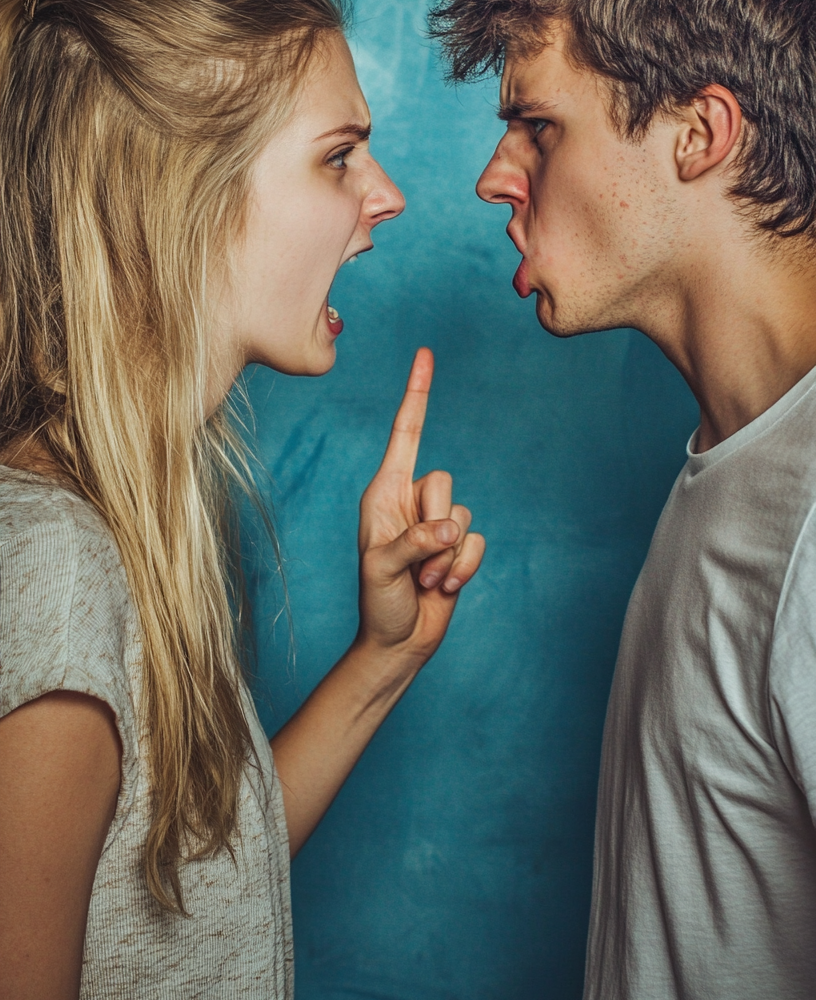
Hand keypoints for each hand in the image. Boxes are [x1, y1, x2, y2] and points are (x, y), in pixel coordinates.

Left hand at [357, 348, 484, 667]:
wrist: (397, 644)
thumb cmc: (377, 604)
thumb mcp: (382, 570)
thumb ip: (415, 542)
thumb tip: (451, 528)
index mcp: (383, 493)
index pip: (405, 434)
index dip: (417, 394)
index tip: (425, 355)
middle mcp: (410, 500)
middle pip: (444, 482)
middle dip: (435, 526)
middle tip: (417, 565)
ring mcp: (436, 523)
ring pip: (463, 514)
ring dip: (449, 557)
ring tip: (425, 581)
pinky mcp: (458, 546)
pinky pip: (478, 540)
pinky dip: (464, 568)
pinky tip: (444, 588)